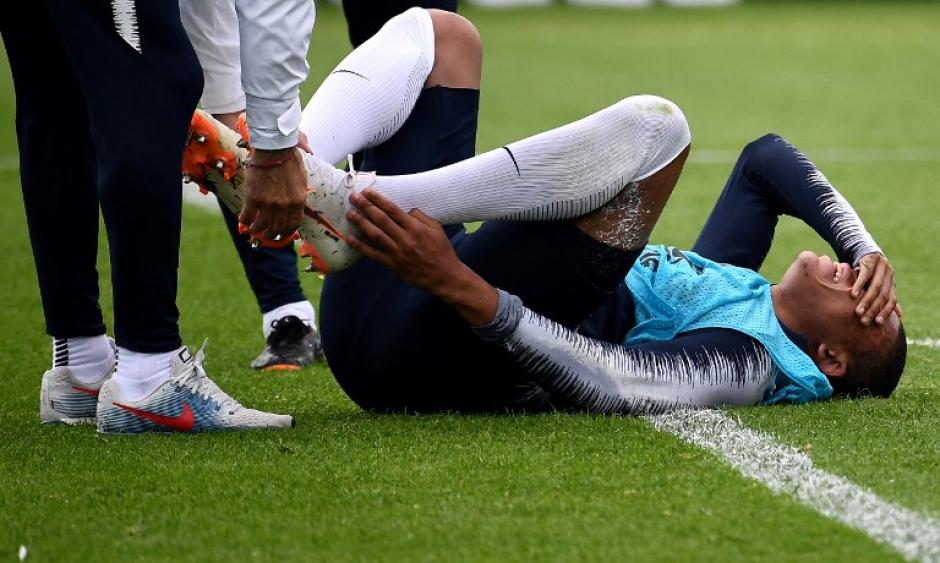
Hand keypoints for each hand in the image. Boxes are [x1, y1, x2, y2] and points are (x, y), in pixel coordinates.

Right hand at [238, 147, 306, 241]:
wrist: (274, 148)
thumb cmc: (289, 160)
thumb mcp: (301, 179)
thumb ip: (300, 193)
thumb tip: (299, 203)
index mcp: (298, 200)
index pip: (294, 224)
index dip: (287, 231)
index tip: (283, 233)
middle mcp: (284, 205)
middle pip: (278, 227)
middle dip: (272, 234)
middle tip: (267, 234)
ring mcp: (269, 202)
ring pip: (262, 225)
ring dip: (257, 230)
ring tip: (254, 229)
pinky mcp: (253, 197)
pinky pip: (248, 216)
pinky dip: (245, 221)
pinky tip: (243, 221)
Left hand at [345, 188, 498, 325]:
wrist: (444, 277)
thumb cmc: (442, 251)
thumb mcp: (437, 229)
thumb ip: (422, 217)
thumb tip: (408, 210)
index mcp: (416, 228)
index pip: (393, 210)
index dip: (379, 199)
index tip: (367, 191)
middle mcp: (405, 239)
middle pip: (381, 219)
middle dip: (366, 207)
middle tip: (353, 197)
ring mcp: (397, 252)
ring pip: (375, 234)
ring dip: (361, 222)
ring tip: (350, 213)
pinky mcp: (393, 265)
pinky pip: (373, 254)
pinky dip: (361, 246)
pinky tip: (350, 238)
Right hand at [852, 252, 900, 325]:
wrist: (863, 249)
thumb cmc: (870, 271)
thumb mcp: (878, 284)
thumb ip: (888, 297)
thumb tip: (900, 314)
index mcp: (892, 281)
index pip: (891, 299)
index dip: (886, 311)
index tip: (877, 323)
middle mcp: (889, 274)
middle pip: (882, 295)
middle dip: (874, 309)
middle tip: (864, 321)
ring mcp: (880, 267)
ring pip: (875, 287)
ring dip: (866, 301)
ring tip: (858, 312)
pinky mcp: (869, 261)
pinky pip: (865, 275)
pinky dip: (859, 286)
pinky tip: (853, 295)